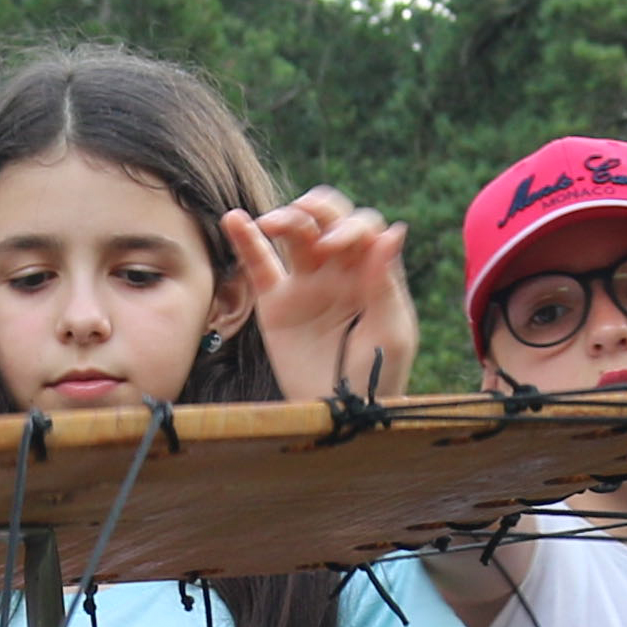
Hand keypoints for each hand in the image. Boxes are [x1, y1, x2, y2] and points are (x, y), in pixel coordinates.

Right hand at [227, 189, 417, 401]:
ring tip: (270, 224)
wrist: (340, 414)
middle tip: (312, 236)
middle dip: (319, 211)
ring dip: (286, 218)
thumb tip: (392, 230)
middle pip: (329, 219)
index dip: (349, 227)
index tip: (333, 247)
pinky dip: (246, 239)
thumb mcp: (391, 332)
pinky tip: (234, 220)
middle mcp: (340, 270)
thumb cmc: (377, 377)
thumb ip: (386, 283)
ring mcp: (306, 283)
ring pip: (295, 234)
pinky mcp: (275, 302)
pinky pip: (259, 265)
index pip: (363, 228)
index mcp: (372, 272)